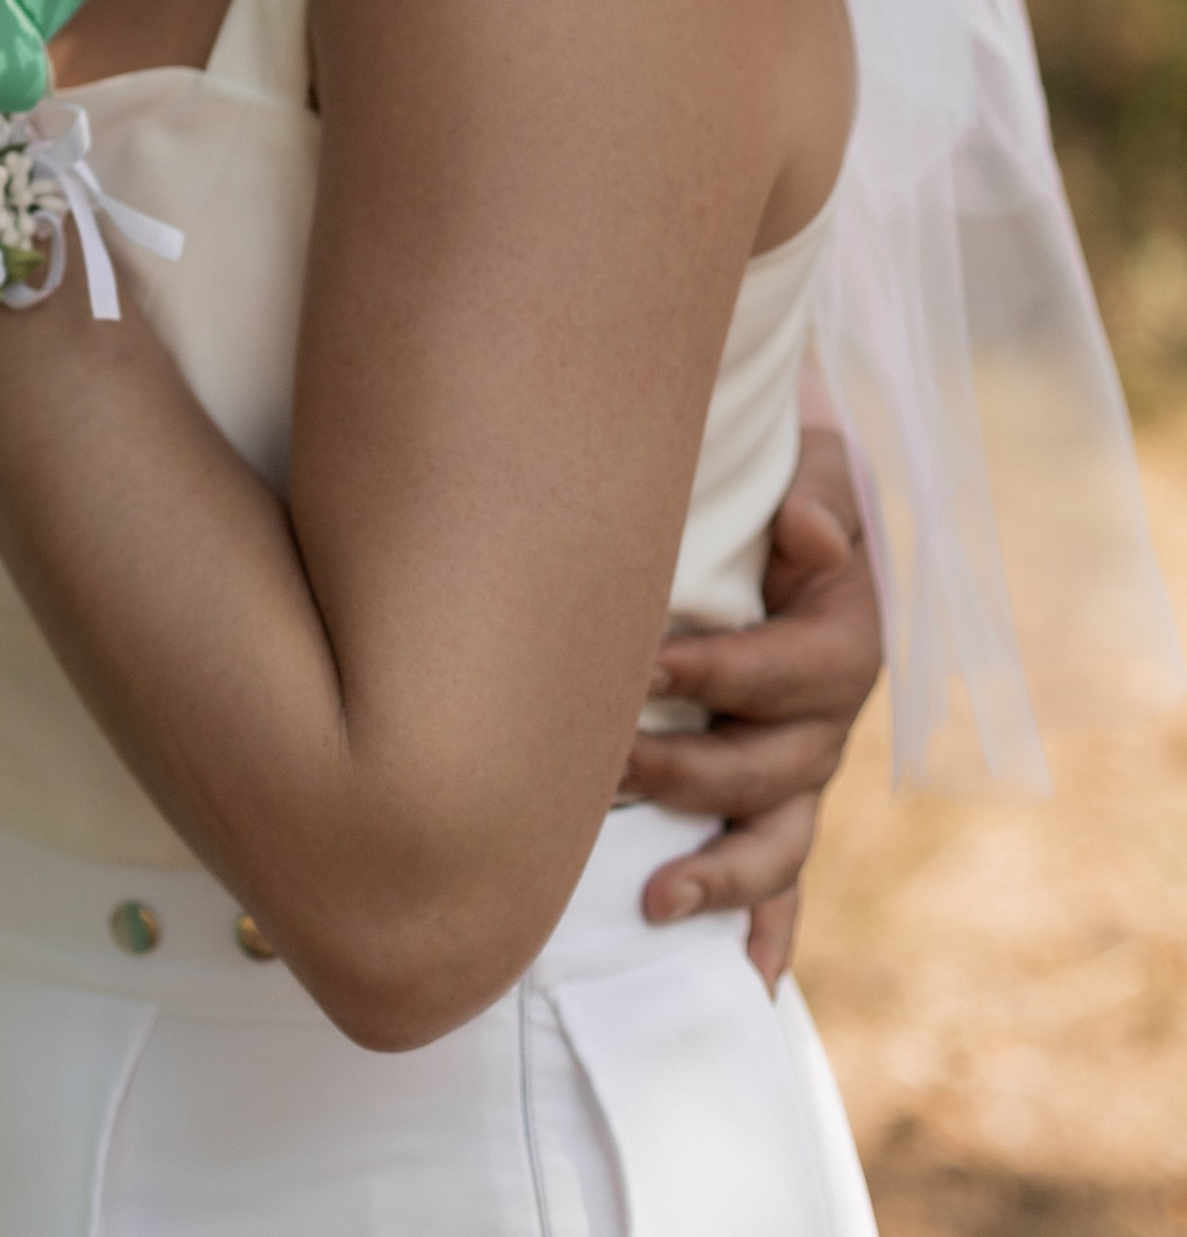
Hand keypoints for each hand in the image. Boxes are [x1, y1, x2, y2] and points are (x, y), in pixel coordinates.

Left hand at [623, 427, 881, 984]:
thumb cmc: (793, 487)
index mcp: (842, 640)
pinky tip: (744, 983)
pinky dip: (769, 933)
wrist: (796, 512)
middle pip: (770, 769)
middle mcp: (829, 720)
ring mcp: (805, 771)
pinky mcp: (781, 801)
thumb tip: (803, 529)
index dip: (716, 671)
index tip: (644, 668)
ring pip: (777, 841)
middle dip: (688, 774)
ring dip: (719, 876)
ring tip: (654, 899)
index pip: (784, 671)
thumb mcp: (819, 469)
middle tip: (610, 769)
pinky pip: (784, 880)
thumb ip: (819, 496)